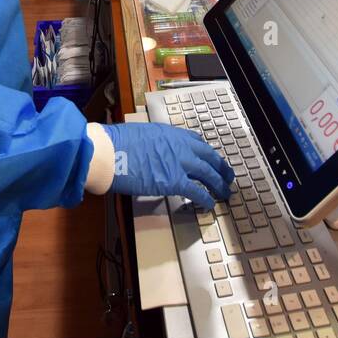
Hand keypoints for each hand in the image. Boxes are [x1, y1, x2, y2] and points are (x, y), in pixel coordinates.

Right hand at [103, 122, 235, 208]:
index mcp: (171, 133)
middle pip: (209, 157)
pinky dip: (206, 198)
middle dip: (220, 167)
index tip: (210, 157)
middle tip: (227, 175)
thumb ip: (154, 142)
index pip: (197, 141)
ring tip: (224, 192)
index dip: (206, 152)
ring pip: (208, 174)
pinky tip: (210, 204)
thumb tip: (154, 152)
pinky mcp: (175, 182)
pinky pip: (197, 191)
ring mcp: (180, 163)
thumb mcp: (141, 134)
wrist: (110, 153)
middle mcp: (180, 146)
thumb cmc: (117, 143)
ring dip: (219, 184)